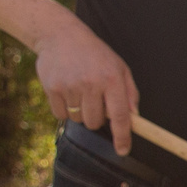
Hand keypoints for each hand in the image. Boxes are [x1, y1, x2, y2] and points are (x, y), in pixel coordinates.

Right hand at [32, 19, 140, 150]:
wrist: (60, 35)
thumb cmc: (95, 54)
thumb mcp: (119, 67)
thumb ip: (130, 93)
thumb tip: (135, 118)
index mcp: (112, 79)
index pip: (120, 116)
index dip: (122, 137)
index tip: (123, 150)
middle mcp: (91, 83)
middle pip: (96, 123)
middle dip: (97, 117)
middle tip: (94, 98)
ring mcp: (70, 86)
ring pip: (79, 119)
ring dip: (81, 111)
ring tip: (80, 90)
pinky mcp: (52, 88)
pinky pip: (60, 114)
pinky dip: (64, 108)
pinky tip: (66, 90)